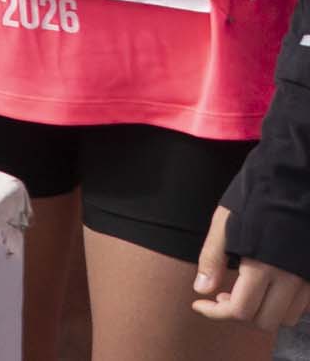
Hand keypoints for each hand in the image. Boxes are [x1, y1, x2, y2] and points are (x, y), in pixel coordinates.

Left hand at [194, 205, 309, 327]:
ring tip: (245, 291)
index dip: (216, 313)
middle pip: (265, 321)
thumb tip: (201, 291)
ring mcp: (308, 279)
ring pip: (287, 317)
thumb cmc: (255, 197)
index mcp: (263, 266)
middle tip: (222, 296)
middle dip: (240, 315)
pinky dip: (282, 304)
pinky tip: (267, 286)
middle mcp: (290, 279)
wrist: (295, 179)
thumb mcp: (225, 223)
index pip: (242, 311)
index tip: (199, 303)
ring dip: (263, 312)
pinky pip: (302, 305)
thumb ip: (212, 259)